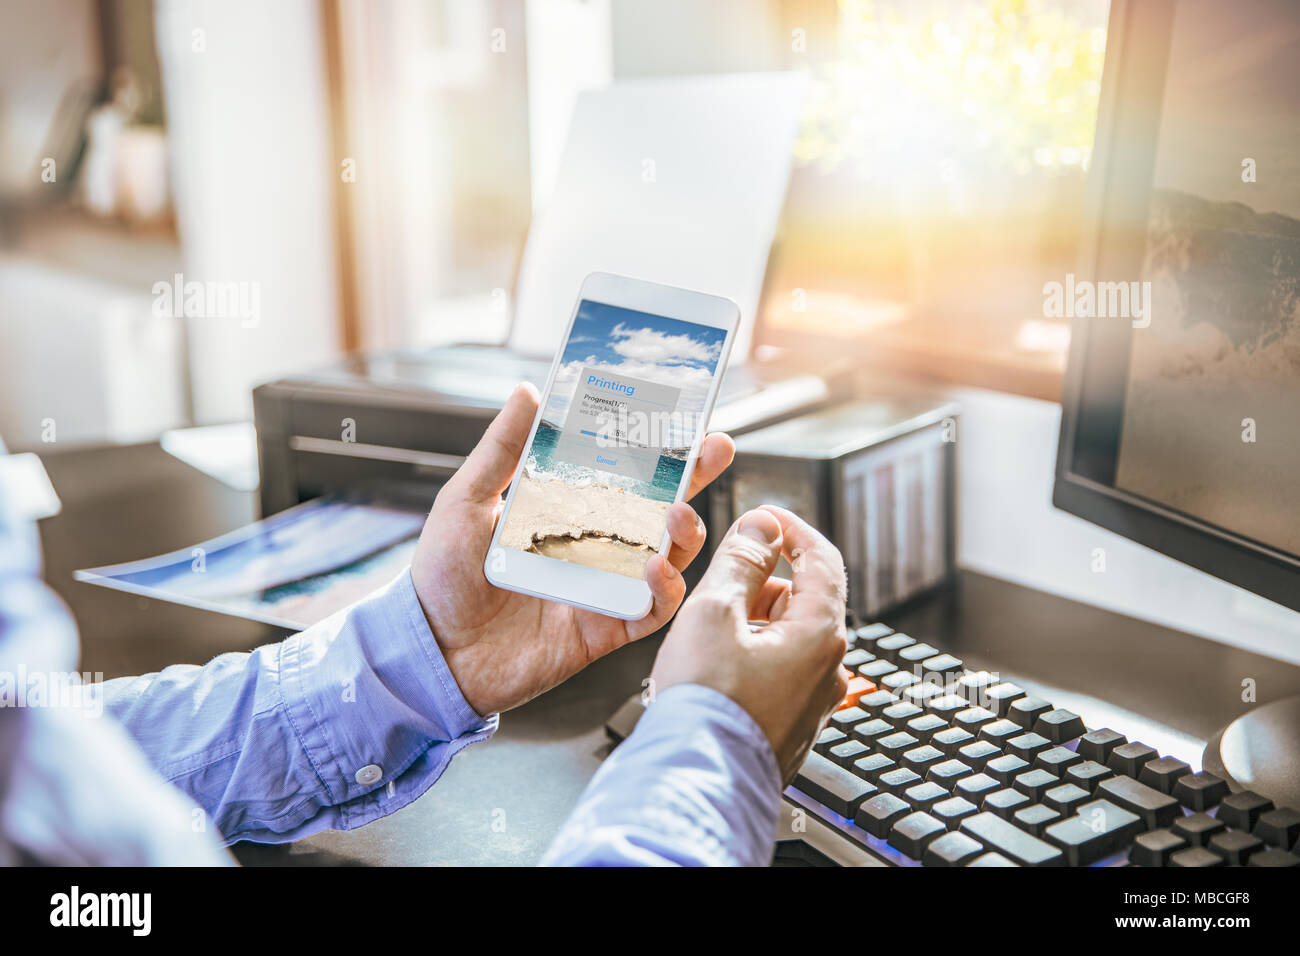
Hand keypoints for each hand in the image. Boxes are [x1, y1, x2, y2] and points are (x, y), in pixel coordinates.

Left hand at [410, 382, 735, 716]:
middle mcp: (593, 546)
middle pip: (658, 507)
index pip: (621, 471)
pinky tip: (656, 568)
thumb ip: (502, 450)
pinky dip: (665, 590)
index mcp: (565, 510)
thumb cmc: (442, 578)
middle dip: (693, 477)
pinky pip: (653, 610)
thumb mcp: (466, 501)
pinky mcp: (607, 628)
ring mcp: (605, 587)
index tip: (679, 415)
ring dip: (684, 533)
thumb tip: (528, 393)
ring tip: (676, 513)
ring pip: (669, 556)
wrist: (433, 653)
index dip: (654, 446)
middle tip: (714, 448)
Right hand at [649, 506, 849, 783]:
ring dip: (754, 620)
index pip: (822, 559)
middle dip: (763, 579)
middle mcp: (828, 669)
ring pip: (787, 638)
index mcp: (820, 634)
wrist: (694, 781)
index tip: (764, 517)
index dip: (791, 530)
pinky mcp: (791, 727)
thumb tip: (762, 529)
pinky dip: (752, 655)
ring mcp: (812, 703)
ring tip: (706, 631)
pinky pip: (778, 673)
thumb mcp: (714, 612)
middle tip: (719, 577)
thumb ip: (741, 561)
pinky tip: (715, 667)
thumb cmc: (704, 704)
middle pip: (803, 599)